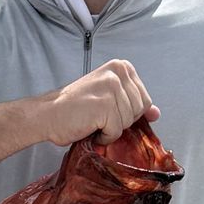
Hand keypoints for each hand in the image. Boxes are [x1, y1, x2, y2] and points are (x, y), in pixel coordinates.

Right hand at [36, 60, 158, 146]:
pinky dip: (103, 136)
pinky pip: (115, 132)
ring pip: (128, 122)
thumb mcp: (109, 99)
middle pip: (139, 111)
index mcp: (121, 67)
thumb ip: (134, 103)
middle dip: (120, 121)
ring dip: (110, 129)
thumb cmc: (74, 108)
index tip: (107, 109)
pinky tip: (89, 127)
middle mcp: (118, 73)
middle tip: (97, 115)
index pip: (144, 99)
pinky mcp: (104, 106)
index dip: (128, 112)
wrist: (47, 114)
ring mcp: (111, 88)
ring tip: (91, 120)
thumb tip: (156, 114)